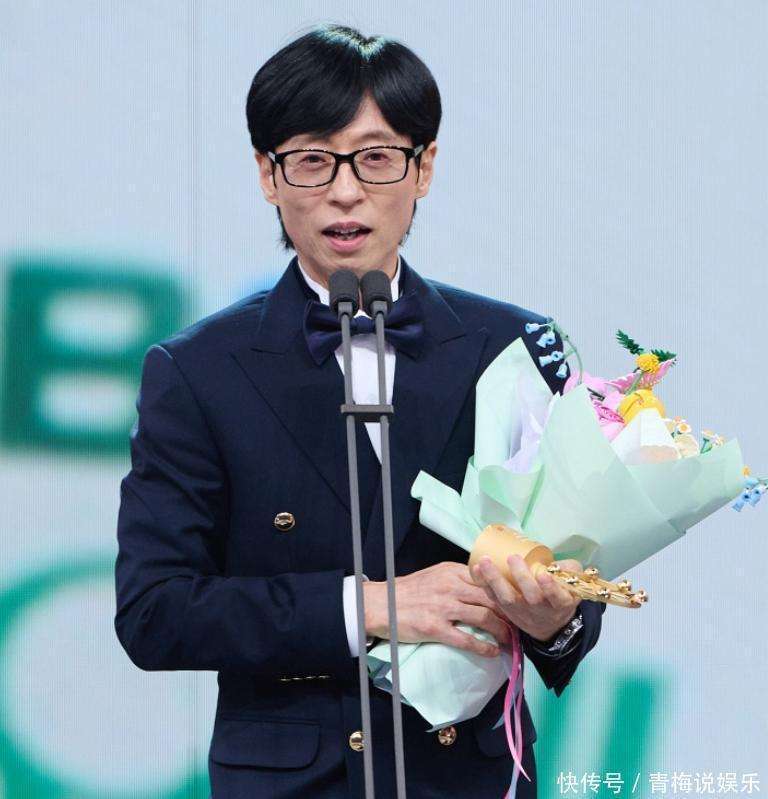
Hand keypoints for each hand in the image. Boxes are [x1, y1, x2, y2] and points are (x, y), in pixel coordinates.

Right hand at [362, 561, 511, 657]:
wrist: (382, 604)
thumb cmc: (409, 590)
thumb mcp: (435, 575)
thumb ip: (457, 578)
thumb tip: (483, 584)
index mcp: (452, 571)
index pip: (488, 580)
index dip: (507, 592)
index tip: (518, 602)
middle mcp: (450, 586)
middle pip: (492, 598)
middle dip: (511, 613)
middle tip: (522, 624)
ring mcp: (443, 608)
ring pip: (484, 618)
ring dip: (503, 631)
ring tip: (512, 640)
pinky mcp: (436, 628)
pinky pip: (467, 639)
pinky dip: (484, 647)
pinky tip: (493, 652)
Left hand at [471, 554, 582, 642]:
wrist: (550, 626)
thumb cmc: (560, 596)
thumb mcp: (573, 585)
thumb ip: (569, 570)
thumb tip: (558, 563)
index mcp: (561, 604)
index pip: (557, 597)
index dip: (551, 588)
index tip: (544, 575)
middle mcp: (541, 611)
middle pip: (531, 598)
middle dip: (521, 578)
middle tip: (513, 558)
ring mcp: (522, 613)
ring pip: (508, 600)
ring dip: (495, 580)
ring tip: (485, 562)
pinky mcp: (507, 612)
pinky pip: (493, 598)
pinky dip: (484, 584)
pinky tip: (476, 569)